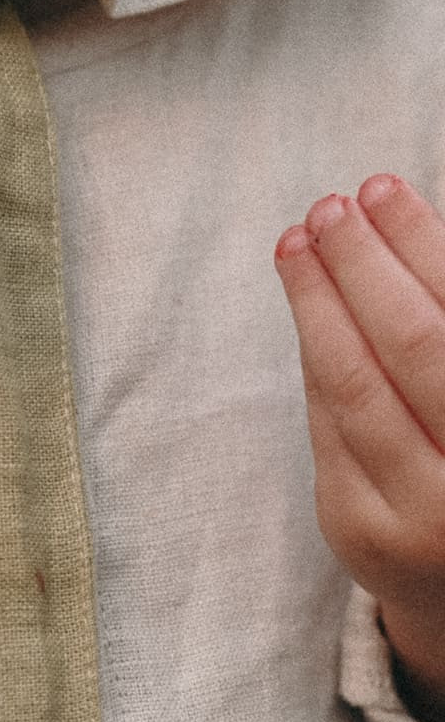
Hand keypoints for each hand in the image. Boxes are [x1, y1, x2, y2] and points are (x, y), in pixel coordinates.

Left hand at [276, 176, 444, 721]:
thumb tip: (400, 221)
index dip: (418, 244)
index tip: (380, 186)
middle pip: (413, 348)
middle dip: (363, 262)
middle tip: (331, 202)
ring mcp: (423, 521)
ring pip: (353, 385)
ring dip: (317, 298)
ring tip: (299, 236)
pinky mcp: (358, 534)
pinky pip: (326, 420)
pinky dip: (316, 352)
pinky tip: (308, 301)